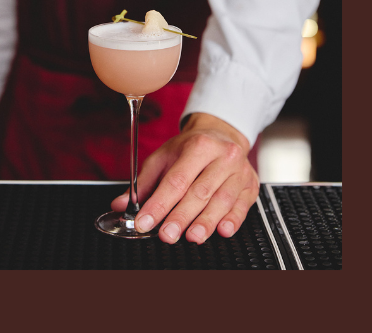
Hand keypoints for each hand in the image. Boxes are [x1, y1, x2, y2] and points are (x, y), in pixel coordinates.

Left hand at [111, 113, 258, 243]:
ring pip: (222, 200)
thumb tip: (121, 205)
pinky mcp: (251, 184)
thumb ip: (143, 183)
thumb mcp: (164, 157)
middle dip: (182, 216)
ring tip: (192, 237)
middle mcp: (223, 156)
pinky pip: (242, 205)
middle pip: (200, 191)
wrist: (223, 135)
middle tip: (167, 235)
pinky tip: (222, 230)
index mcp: (199, 146)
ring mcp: (239, 171)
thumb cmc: (192, 148)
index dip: (159, 204)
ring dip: (206, 222)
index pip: (177, 180)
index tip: (145, 222)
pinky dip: (233, 220)